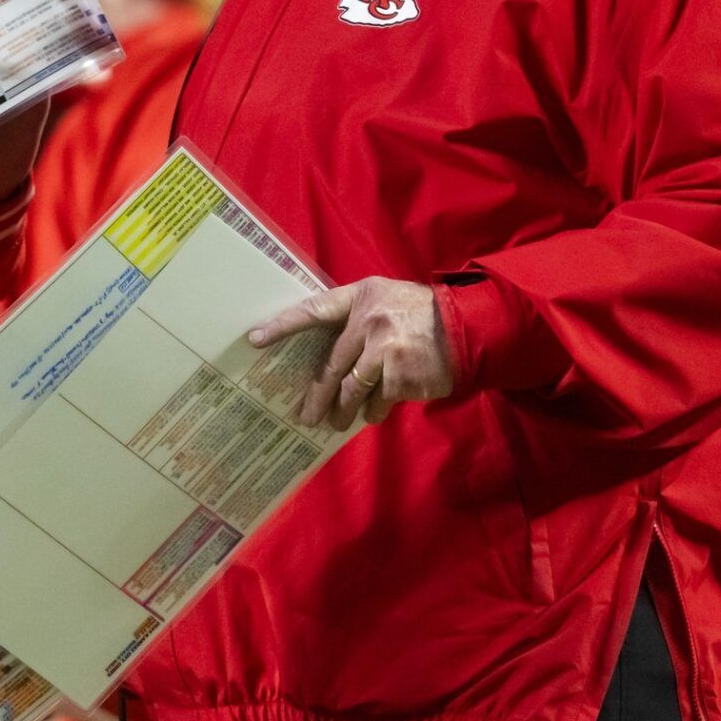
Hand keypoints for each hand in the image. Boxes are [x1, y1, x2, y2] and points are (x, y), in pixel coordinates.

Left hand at [248, 276, 454, 430]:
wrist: (466, 328)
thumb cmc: (419, 314)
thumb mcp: (385, 298)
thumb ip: (356, 316)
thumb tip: (326, 349)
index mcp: (360, 297)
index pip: (313, 310)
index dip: (282, 325)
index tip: (254, 339)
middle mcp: (367, 321)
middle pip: (330, 364)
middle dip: (316, 395)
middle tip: (304, 415)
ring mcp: (383, 350)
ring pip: (351, 389)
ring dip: (342, 411)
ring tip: (335, 423)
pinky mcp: (399, 376)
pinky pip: (377, 402)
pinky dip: (373, 412)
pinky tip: (373, 414)